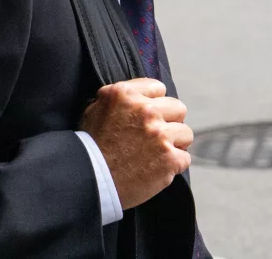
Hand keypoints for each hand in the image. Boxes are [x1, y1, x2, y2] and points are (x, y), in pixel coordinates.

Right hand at [79, 78, 192, 209]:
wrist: (86, 182)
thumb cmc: (89, 149)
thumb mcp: (95, 110)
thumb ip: (119, 98)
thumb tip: (138, 95)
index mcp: (126, 95)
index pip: (159, 88)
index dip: (153, 104)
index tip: (145, 118)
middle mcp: (145, 111)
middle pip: (178, 108)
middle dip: (169, 122)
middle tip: (154, 137)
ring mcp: (159, 135)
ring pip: (185, 133)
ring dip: (174, 144)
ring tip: (155, 155)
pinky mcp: (169, 159)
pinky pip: (184, 158)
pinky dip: (174, 166)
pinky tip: (157, 170)